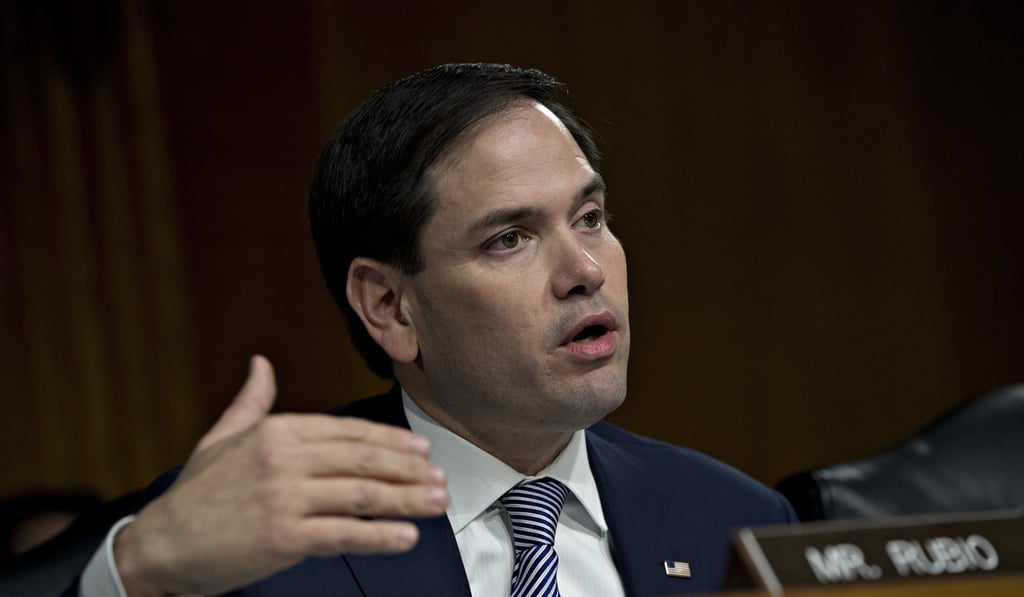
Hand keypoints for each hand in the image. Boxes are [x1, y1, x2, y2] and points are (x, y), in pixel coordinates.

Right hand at [113, 355, 447, 595]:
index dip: (391, 441)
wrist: (162, 546)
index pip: (349, 432)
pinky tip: (406, 536)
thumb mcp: (221, 438)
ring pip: (363, 495)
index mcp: (276, 432)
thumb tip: (260, 364)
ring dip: (407, 500)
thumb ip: (251, 402)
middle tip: (440, 479)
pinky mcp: (285, 537)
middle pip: (364, 460)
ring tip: (435, 504)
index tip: (421, 450)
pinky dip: (380, 535)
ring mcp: (286, 499)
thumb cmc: (196, 495)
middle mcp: (285, 460)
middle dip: (409, 470)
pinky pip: (345, 533)